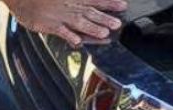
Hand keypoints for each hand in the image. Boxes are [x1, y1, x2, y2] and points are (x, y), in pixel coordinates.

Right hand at [3, 0, 127, 46]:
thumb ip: (76, 0)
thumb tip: (86, 9)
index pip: (95, 0)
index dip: (109, 3)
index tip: (122, 5)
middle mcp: (69, 6)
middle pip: (90, 12)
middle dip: (105, 17)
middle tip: (118, 23)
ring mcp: (60, 16)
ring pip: (79, 22)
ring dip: (93, 28)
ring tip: (105, 33)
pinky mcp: (49, 25)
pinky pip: (62, 32)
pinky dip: (70, 36)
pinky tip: (78, 42)